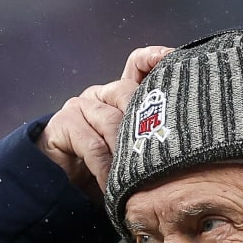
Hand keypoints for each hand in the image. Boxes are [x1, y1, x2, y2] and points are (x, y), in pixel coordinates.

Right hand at [39, 44, 171, 201]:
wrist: (56, 185)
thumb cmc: (100, 170)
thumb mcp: (131, 154)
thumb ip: (149, 138)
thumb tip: (186, 137)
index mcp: (118, 96)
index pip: (137, 66)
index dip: (153, 59)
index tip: (172, 57)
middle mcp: (99, 95)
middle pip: (127, 93)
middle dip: (144, 121)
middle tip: (159, 150)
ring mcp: (79, 106)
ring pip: (112, 122)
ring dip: (127, 154)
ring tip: (137, 178)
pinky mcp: (63, 124)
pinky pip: (93, 146)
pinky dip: (106, 169)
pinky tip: (112, 184)